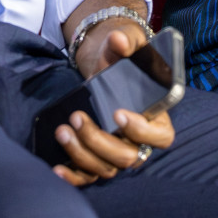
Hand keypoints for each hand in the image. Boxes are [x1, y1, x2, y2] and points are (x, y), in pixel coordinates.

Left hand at [53, 28, 176, 186]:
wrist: (104, 63)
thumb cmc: (123, 56)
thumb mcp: (128, 42)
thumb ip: (126, 40)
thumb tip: (118, 40)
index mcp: (158, 117)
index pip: (161, 136)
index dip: (141, 130)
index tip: (117, 113)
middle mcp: (140, 141)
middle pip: (128, 156)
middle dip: (100, 141)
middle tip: (77, 118)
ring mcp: (118, 152)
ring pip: (106, 168)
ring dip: (82, 153)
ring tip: (63, 130)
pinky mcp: (97, 159)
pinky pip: (88, 177)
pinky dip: (73, 177)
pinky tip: (56, 169)